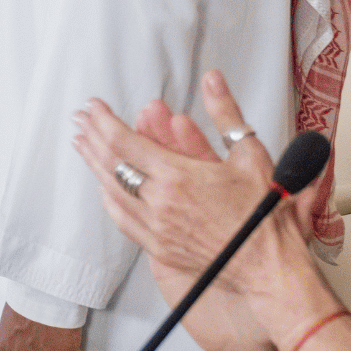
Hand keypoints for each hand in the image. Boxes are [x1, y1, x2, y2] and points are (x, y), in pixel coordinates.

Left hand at [72, 71, 309, 350]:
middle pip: (111, 163)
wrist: (268, 269)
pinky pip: (122, 218)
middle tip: (81, 120)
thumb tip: (213, 81)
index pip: (124, 141)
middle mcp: (159, 203)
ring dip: (94, 164)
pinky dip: (109, 197)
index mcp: (177, 178)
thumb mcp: (249, 154)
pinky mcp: (158, 247)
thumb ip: (225, 113)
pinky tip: (104, 187)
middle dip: (92, 137)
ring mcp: (156, 228)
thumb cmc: (263, 219)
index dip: (104, 120)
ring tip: (84, 146)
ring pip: (111, 190)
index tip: (95, 107)